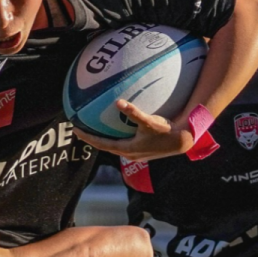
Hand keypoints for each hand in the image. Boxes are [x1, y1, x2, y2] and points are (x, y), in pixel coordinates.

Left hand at [72, 99, 192, 161]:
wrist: (181, 141)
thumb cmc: (165, 132)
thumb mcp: (148, 121)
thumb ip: (133, 112)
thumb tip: (118, 102)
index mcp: (127, 149)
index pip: (101, 144)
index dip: (88, 137)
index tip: (76, 130)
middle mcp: (129, 154)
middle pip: (105, 146)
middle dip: (92, 138)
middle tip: (80, 129)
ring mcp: (135, 154)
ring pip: (113, 146)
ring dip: (103, 139)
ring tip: (94, 130)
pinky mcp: (141, 151)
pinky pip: (122, 144)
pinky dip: (114, 138)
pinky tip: (114, 129)